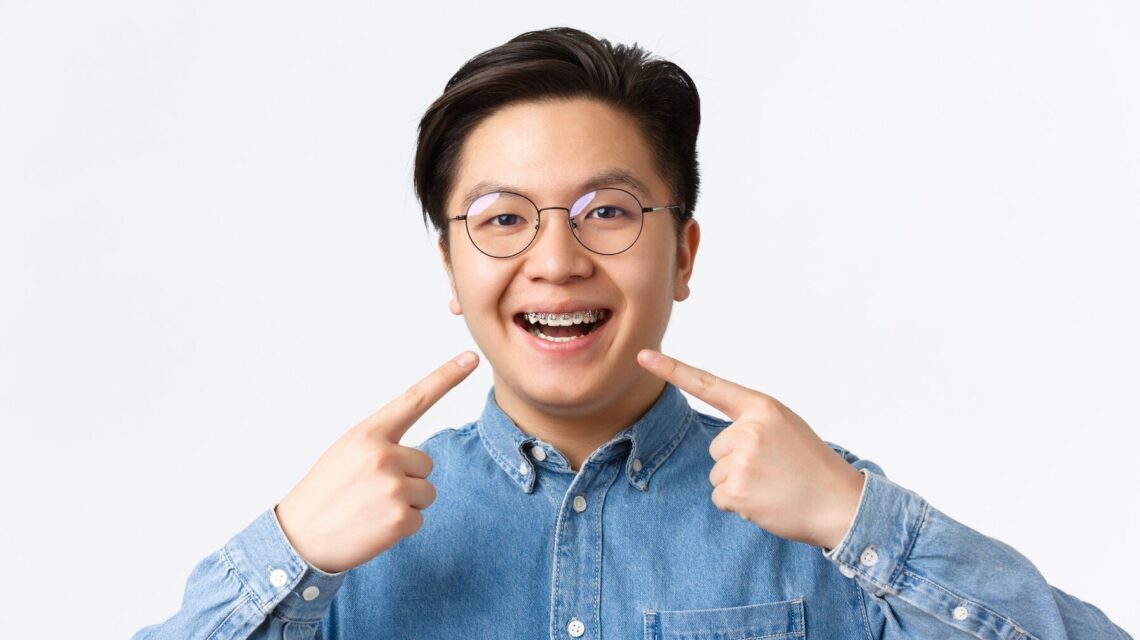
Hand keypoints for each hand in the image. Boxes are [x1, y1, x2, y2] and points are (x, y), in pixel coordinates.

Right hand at [274, 351, 479, 572]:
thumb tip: (417, 457)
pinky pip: (419, 518)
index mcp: (368, 434)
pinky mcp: (399, 518)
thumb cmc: (325, 492)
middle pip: (424, 463)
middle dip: (406, 479)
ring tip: (370, 509)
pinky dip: (400, 527)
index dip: (446, 377)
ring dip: (405, 504)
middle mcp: (383, 455)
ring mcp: (393, 487)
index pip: (414, 399)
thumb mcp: (346, 452)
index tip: (471, 358)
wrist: (298, 538)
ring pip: (426, 491)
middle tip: (370, 492)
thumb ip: (381, 444)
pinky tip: (373, 528)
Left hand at [637, 349, 862, 549]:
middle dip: (737, 463)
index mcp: (761, 407)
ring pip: (717, 473)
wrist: (840, 503)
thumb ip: (753, 423)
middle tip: (774, 471)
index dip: (673, 370)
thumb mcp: (786, 427)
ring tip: (773, 485)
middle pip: (716, 447)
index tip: (643, 357)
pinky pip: (720, 497)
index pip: (709, 385)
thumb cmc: (812, 466)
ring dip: (739, 484)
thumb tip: (721, 442)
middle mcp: (749, 428)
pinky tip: (766, 502)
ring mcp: (742, 459)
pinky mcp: (737, 489)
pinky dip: (739, 505)